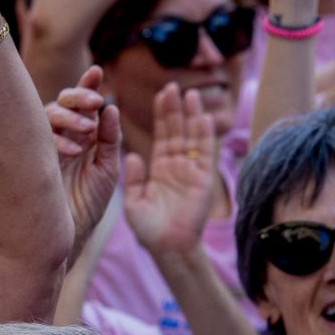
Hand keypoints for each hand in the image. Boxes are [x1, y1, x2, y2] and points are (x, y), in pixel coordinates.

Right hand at [46, 67, 123, 258]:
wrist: (65, 237)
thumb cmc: (87, 205)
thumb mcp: (106, 171)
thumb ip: (110, 140)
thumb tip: (110, 107)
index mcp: (81, 136)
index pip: (83, 105)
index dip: (87, 86)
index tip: (96, 71)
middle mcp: (61, 136)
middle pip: (62, 102)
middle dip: (77, 96)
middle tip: (94, 100)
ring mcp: (44, 147)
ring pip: (47, 115)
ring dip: (67, 117)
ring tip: (86, 128)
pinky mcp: (31, 160)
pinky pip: (38, 139)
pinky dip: (56, 140)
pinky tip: (72, 151)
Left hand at [124, 83, 219, 258]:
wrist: (167, 248)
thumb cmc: (149, 229)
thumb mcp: (133, 201)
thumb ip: (132, 178)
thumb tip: (130, 155)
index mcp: (161, 169)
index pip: (163, 135)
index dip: (163, 115)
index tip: (160, 94)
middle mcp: (178, 167)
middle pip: (178, 131)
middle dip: (175, 109)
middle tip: (172, 85)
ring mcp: (192, 172)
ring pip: (192, 138)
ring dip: (191, 117)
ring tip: (189, 95)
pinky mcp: (203, 180)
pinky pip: (204, 154)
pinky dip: (204, 136)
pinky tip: (201, 118)